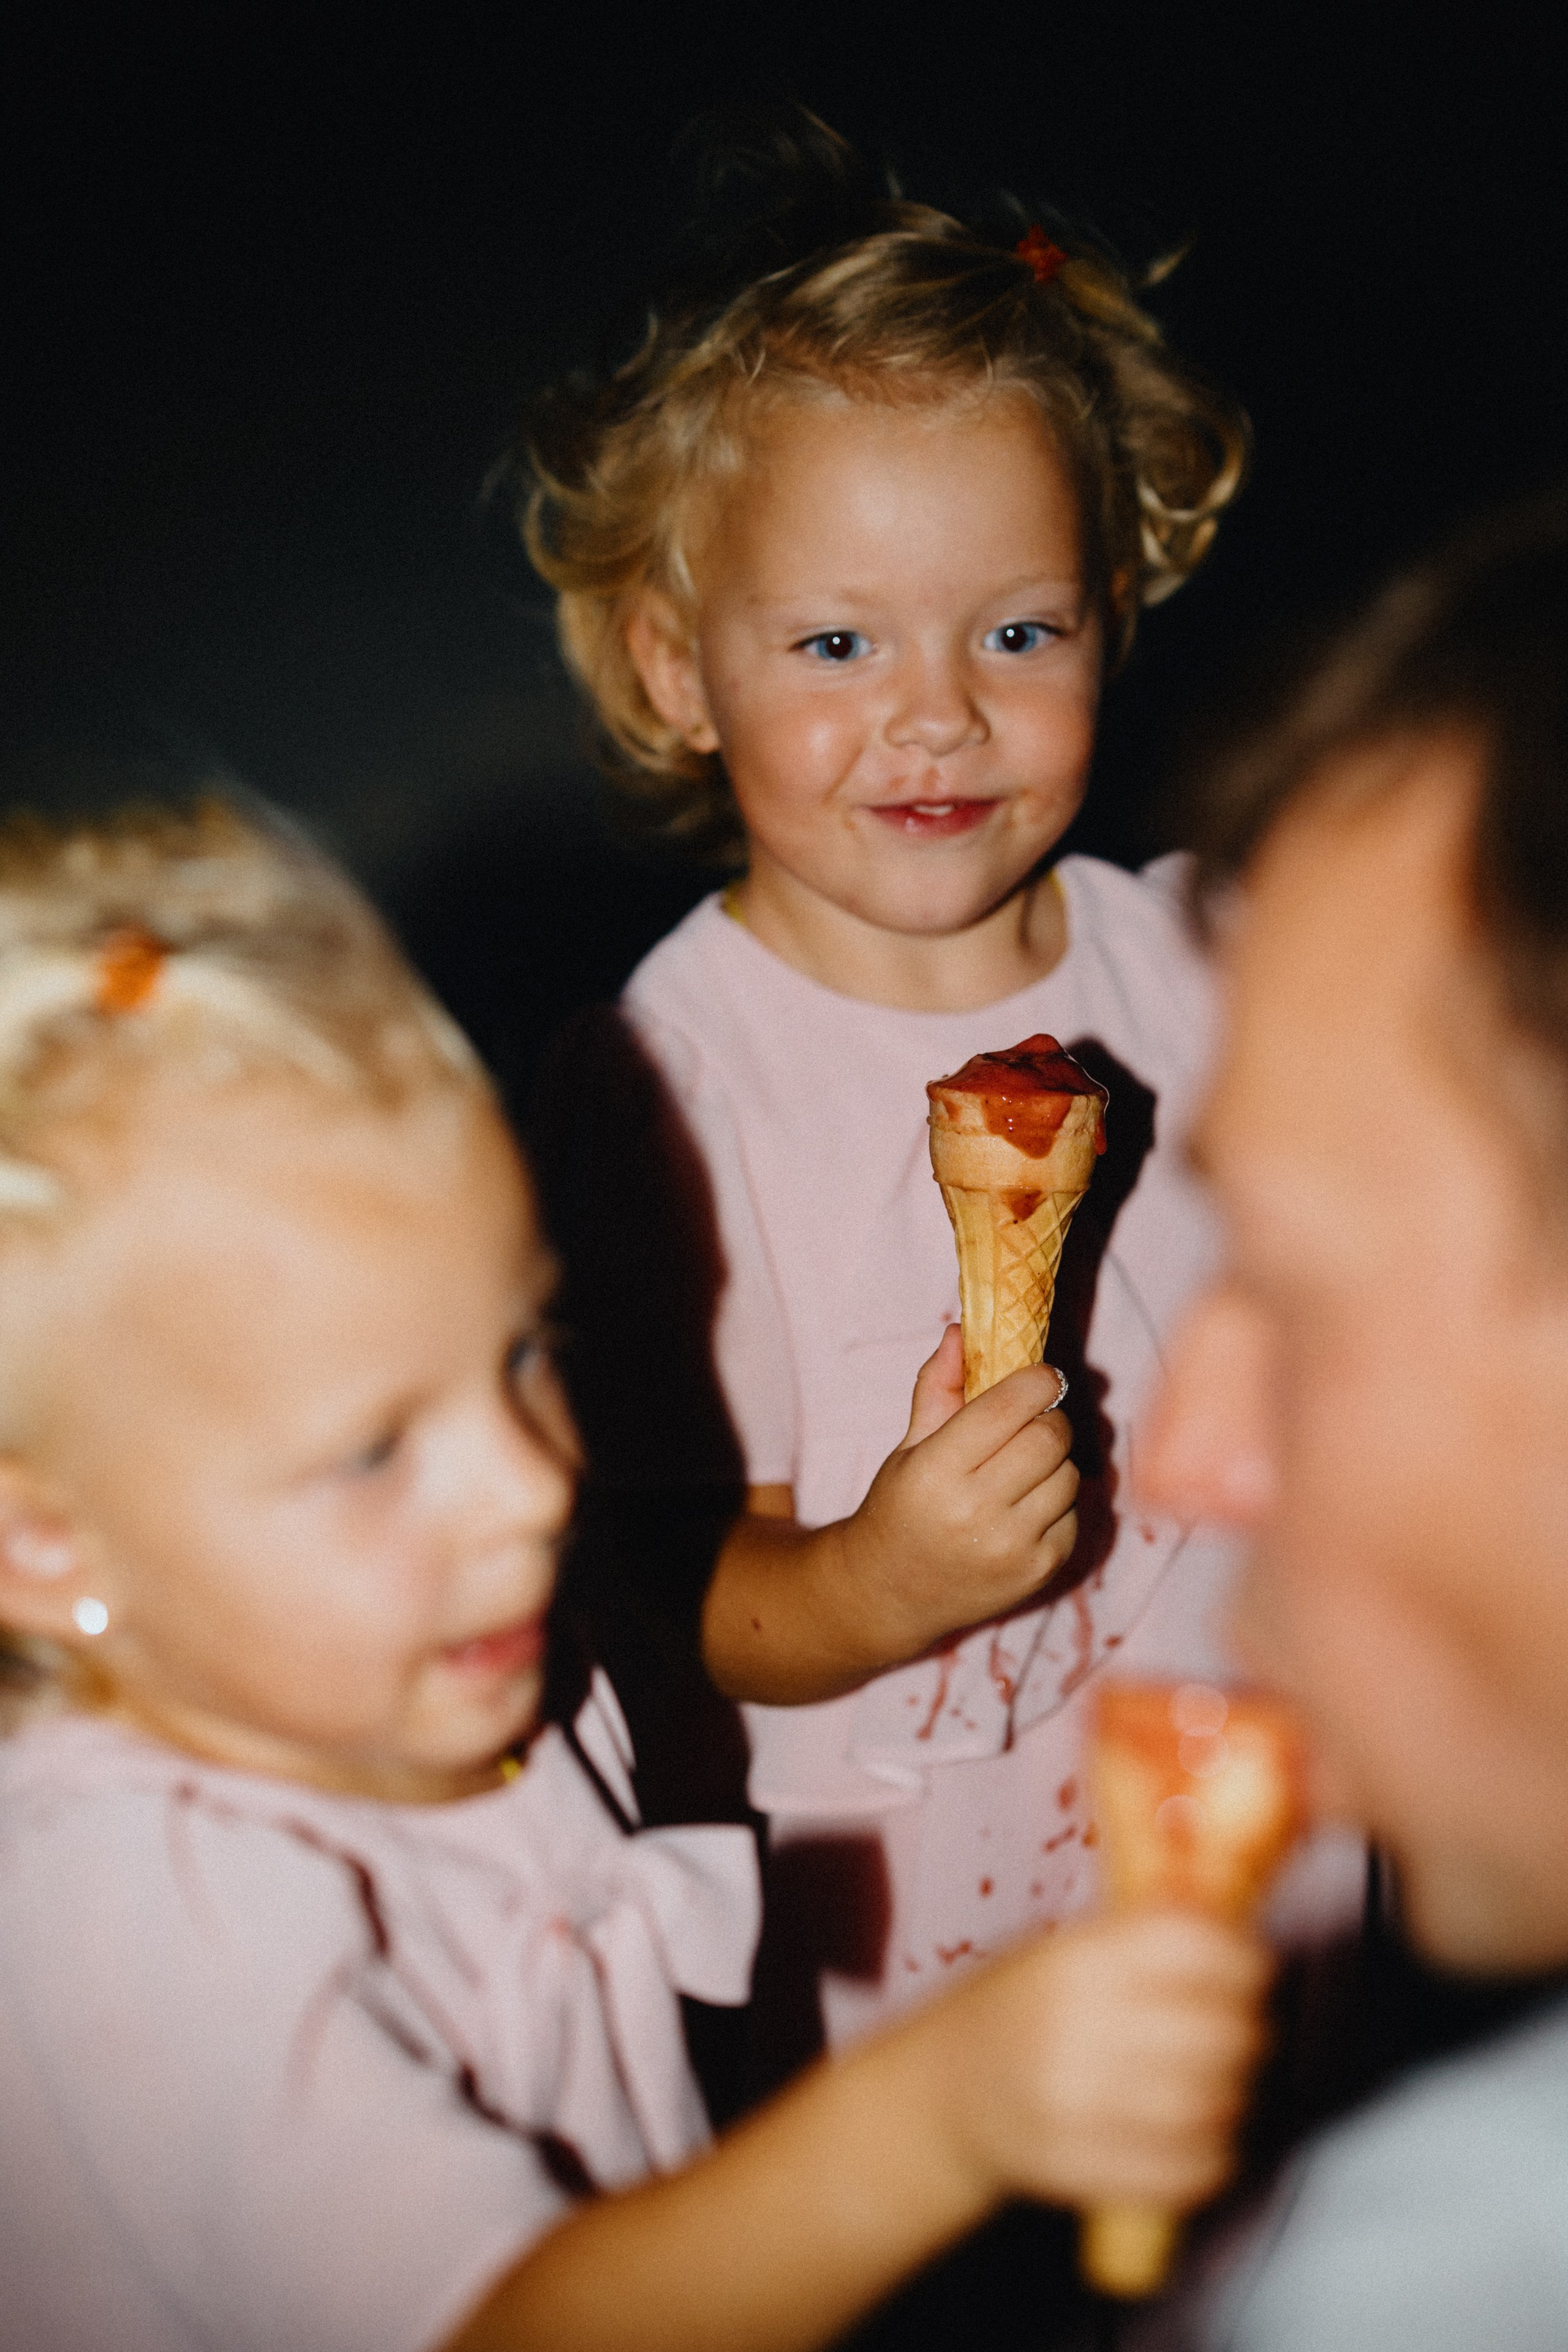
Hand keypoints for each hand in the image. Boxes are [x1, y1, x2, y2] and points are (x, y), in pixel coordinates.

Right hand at [840, 1325, 1079, 1659]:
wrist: (891, 1593)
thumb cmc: (899, 1508)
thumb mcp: (908, 1446)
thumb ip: (938, 1387)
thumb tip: (962, 1331)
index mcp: (936, 1472)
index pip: (1008, 1407)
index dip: (1036, 1380)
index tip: (1040, 1375)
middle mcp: (975, 1512)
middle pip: (1049, 1437)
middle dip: (1048, 1418)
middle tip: (1033, 1420)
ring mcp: (1012, 1547)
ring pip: (1068, 1474)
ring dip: (1053, 1462)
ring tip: (1021, 1469)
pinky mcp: (1040, 1571)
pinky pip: (1073, 1513)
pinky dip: (1056, 1502)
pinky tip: (1024, 1508)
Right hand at [933, 1910, 1272, 2216]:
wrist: (948, 2090)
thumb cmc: (1021, 2011)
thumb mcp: (1066, 1950)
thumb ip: (1143, 1938)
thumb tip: (1229, 1916)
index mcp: (1073, 1963)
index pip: (1194, 1949)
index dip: (1240, 1958)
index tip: (1247, 1966)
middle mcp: (1073, 2030)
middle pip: (1216, 2030)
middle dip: (1246, 2028)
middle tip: (1240, 2025)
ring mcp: (1075, 2107)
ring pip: (1211, 2103)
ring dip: (1233, 2093)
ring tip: (1219, 2080)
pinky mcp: (1081, 2171)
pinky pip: (1186, 2169)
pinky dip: (1211, 2155)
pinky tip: (1199, 2133)